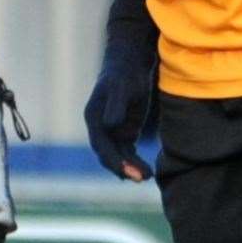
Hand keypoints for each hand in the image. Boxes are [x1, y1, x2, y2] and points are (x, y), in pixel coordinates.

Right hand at [85, 40, 155, 180]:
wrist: (130, 65)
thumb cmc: (124, 74)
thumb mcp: (120, 87)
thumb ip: (116, 106)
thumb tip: (111, 126)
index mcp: (94, 118)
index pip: (101, 145)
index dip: (113, 160)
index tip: (126, 172)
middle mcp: (100, 128)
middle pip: (109, 154)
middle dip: (123, 168)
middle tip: (141, 178)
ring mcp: (112, 131)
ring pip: (119, 155)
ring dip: (131, 167)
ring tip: (147, 176)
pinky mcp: (125, 132)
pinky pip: (128, 152)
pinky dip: (134, 162)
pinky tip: (145, 172)